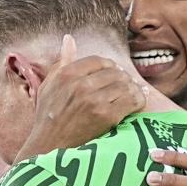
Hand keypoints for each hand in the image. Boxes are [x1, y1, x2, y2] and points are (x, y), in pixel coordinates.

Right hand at [15, 35, 146, 160]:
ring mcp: (94, 100)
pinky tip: (137, 104)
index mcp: (66, 74)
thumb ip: (61, 61)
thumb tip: (69, 39)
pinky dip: (138, 101)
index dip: (110, 66)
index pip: (98, 60)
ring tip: (133, 95)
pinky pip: (131, 100)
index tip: (113, 74)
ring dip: (132, 89)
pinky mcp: (106, 116)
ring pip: (125, 85)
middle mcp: (80, 84)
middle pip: (114, 72)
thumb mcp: (48, 85)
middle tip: (126, 86)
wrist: (49, 147)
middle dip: (123, 78)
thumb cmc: (48, 118)